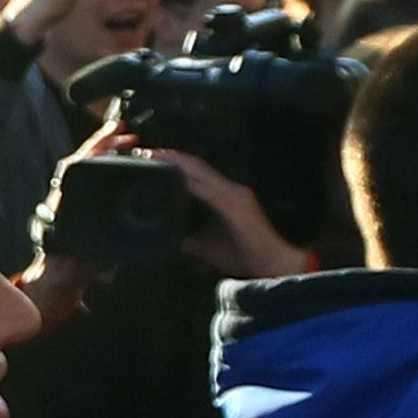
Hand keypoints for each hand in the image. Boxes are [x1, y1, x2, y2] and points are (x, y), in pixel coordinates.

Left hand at [158, 144, 305, 279]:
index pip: (197, 172)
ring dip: (178, 163)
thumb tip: (163, 239)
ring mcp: (235, 196)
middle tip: (145, 151)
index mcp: (225, 195)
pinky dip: (191, 183)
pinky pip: (210, 191)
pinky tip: (175, 178)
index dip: (175, 162)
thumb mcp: (206, 246)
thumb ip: (186, 239)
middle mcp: (231, 189)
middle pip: (197, 166)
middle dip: (172, 157)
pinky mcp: (237, 207)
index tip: (150, 157)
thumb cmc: (242, 255)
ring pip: (202, 172)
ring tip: (156, 157)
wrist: (272, 265)